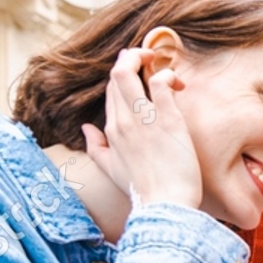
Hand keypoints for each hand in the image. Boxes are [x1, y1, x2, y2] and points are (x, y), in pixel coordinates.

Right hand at [80, 48, 202, 209]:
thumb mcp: (111, 169)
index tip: (142, 76)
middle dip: (131, 58)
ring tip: (159, 60)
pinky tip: (177, 83)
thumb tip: (85, 127)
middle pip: (116, 75)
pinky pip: (160, 83)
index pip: (110, 89)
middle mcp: (123, 121)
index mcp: (111, 130)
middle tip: (149, 58)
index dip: (124, 75)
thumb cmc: (144, 190)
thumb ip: (95, 147)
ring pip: (129, 72)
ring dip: (143, 58)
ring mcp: (143, 119)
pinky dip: (167, 75)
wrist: (165, 205)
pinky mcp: (167, 120)